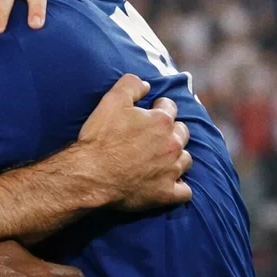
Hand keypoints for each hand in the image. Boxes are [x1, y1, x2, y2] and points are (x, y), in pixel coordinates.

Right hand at [77, 75, 192, 210]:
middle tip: (155, 136)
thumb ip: (131, 85)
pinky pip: (185, 192)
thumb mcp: (110, 101)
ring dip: (177, 158)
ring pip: (186, 160)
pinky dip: (180, 188)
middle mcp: (172, 144)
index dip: (160, 108)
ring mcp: (171, 170)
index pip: (170, 108)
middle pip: (182, 133)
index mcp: (161, 121)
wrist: (90, 175)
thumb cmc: (99, 139)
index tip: (152, 111)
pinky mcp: (166, 193)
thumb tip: (146, 84)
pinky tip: (171, 185)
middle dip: (172, 132)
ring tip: (162, 159)